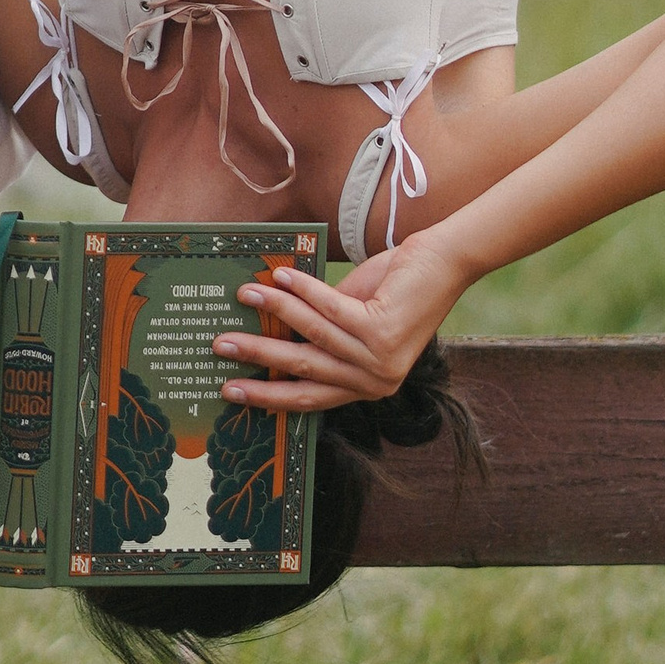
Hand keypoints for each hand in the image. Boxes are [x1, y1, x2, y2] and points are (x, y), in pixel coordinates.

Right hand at [213, 237, 463, 411]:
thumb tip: (268, 323)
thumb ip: (320, 329)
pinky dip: (299, 290)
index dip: (269, 395)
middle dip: (258, 358)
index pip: (309, 399)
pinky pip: (328, 309)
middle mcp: (374, 382)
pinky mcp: (381, 331)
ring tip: (243, 293)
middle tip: (221, 347)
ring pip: (311, 337)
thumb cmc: (397, 288)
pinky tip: (279, 274)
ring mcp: (379, 359)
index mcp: (367, 386)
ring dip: (273, 311)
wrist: (443, 264)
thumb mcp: (354, 317)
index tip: (234, 391)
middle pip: (303, 372)